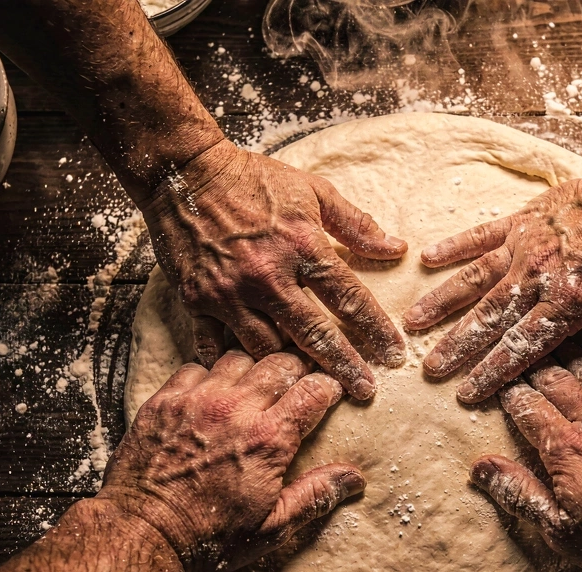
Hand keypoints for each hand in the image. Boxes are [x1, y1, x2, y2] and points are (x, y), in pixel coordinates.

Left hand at [98, 349, 363, 571]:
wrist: (141, 535)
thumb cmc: (209, 537)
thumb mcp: (272, 527)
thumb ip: (315, 496)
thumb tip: (354, 479)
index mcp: (269, 439)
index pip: (315, 388)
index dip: (329, 387)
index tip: (330, 394)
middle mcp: (236, 409)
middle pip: (281, 362)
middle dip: (296, 371)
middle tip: (295, 388)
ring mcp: (198, 400)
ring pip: (240, 357)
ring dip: (253, 371)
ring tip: (254, 390)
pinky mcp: (166, 400)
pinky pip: (197, 366)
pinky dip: (210, 376)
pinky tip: (213, 397)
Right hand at [141, 139, 408, 399]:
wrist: (184, 171)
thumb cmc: (254, 180)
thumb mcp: (313, 191)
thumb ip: (356, 225)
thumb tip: (397, 249)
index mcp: (302, 246)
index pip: (350, 298)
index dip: (377, 330)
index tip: (395, 354)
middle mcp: (268, 276)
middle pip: (315, 335)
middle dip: (344, 367)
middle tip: (366, 390)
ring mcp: (230, 293)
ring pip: (267, 348)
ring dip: (291, 367)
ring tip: (312, 381)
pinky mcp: (197, 301)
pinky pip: (216, 347)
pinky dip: (233, 365)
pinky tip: (250, 381)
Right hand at [403, 164, 581, 402]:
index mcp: (569, 302)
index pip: (523, 345)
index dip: (493, 371)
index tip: (466, 392)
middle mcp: (538, 276)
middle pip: (490, 318)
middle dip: (457, 345)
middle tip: (429, 367)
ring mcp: (525, 247)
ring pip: (475, 279)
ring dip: (443, 301)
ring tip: (413, 321)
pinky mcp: (520, 222)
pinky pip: (481, 235)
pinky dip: (454, 246)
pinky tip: (426, 258)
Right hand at [470, 343, 581, 571]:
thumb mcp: (560, 530)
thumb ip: (520, 493)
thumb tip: (480, 467)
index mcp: (564, 447)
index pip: (526, 405)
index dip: (507, 390)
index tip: (493, 379)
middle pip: (555, 378)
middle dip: (532, 362)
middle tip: (519, 350)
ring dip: (571, 353)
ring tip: (556, 338)